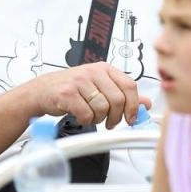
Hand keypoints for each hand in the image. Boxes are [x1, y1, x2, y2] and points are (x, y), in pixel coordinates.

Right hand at [28, 62, 146, 129]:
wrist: (43, 90)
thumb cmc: (73, 88)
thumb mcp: (101, 87)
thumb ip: (124, 94)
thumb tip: (146, 104)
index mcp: (105, 68)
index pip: (130, 86)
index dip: (133, 105)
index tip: (131, 118)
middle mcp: (93, 72)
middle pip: (118, 100)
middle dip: (116, 117)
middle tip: (110, 123)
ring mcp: (80, 81)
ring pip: (103, 109)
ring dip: (99, 119)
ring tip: (91, 116)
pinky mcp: (67, 93)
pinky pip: (86, 114)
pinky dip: (85, 120)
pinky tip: (80, 115)